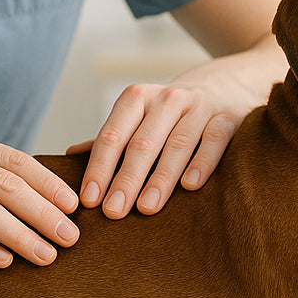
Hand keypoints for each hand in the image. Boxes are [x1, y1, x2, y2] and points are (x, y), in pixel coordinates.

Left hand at [68, 55, 268, 217]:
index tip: (89, 200)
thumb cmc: (170, 115)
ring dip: (160, 178)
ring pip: (177, 144)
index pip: (112, 135)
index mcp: (137, 98)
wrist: (226, 86)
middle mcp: (167, 98)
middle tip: (113, 212)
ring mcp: (199, 106)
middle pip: (142, 143)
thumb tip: (68, 158)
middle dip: (125, 179)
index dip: (99, 168)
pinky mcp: (229, 117)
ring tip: (146, 208)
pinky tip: (190, 186)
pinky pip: (214, 140)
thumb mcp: (138, 117)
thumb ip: (110, 139)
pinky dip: (202, 163)